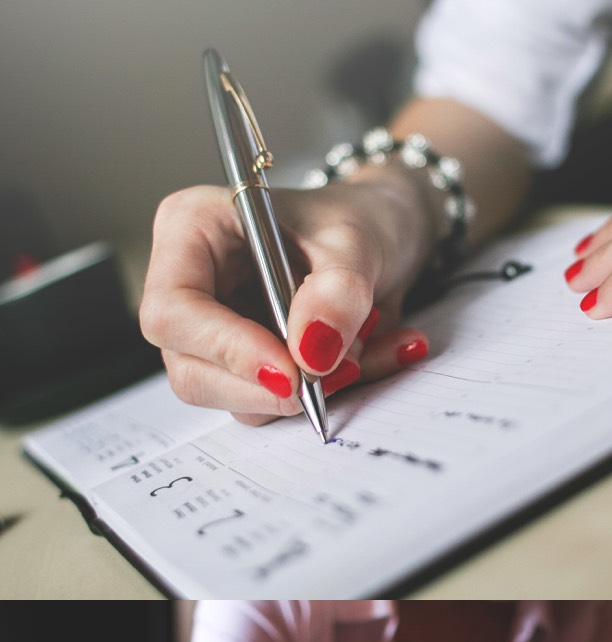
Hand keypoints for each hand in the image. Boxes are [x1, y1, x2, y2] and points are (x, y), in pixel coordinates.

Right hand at [139, 174, 435, 422]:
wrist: (387, 235)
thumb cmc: (359, 219)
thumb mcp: (359, 242)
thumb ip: (338, 292)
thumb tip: (311, 354)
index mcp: (192, 231)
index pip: (173, 311)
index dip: (227, 350)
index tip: (290, 372)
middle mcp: (193, 285)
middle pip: (191, 369)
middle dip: (268, 388)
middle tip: (339, 372)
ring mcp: (219, 331)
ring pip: (236, 398)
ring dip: (309, 392)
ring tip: (365, 348)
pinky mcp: (253, 364)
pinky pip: (280, 402)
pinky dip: (333, 392)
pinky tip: (370, 355)